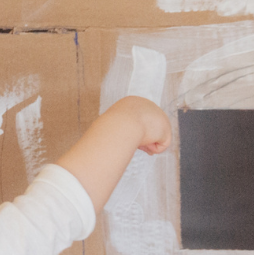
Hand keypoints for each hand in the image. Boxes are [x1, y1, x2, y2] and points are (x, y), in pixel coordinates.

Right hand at [56, 97, 170, 211]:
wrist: (120, 127)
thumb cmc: (108, 131)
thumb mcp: (103, 130)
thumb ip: (104, 136)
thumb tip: (89, 151)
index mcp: (130, 103)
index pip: (136, 120)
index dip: (132, 133)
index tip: (127, 139)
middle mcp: (146, 105)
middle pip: (148, 128)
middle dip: (143, 139)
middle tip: (134, 145)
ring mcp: (157, 115)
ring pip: (156, 137)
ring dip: (147, 144)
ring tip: (138, 145)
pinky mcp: (165, 126)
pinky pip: (163, 144)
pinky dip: (154, 148)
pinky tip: (145, 145)